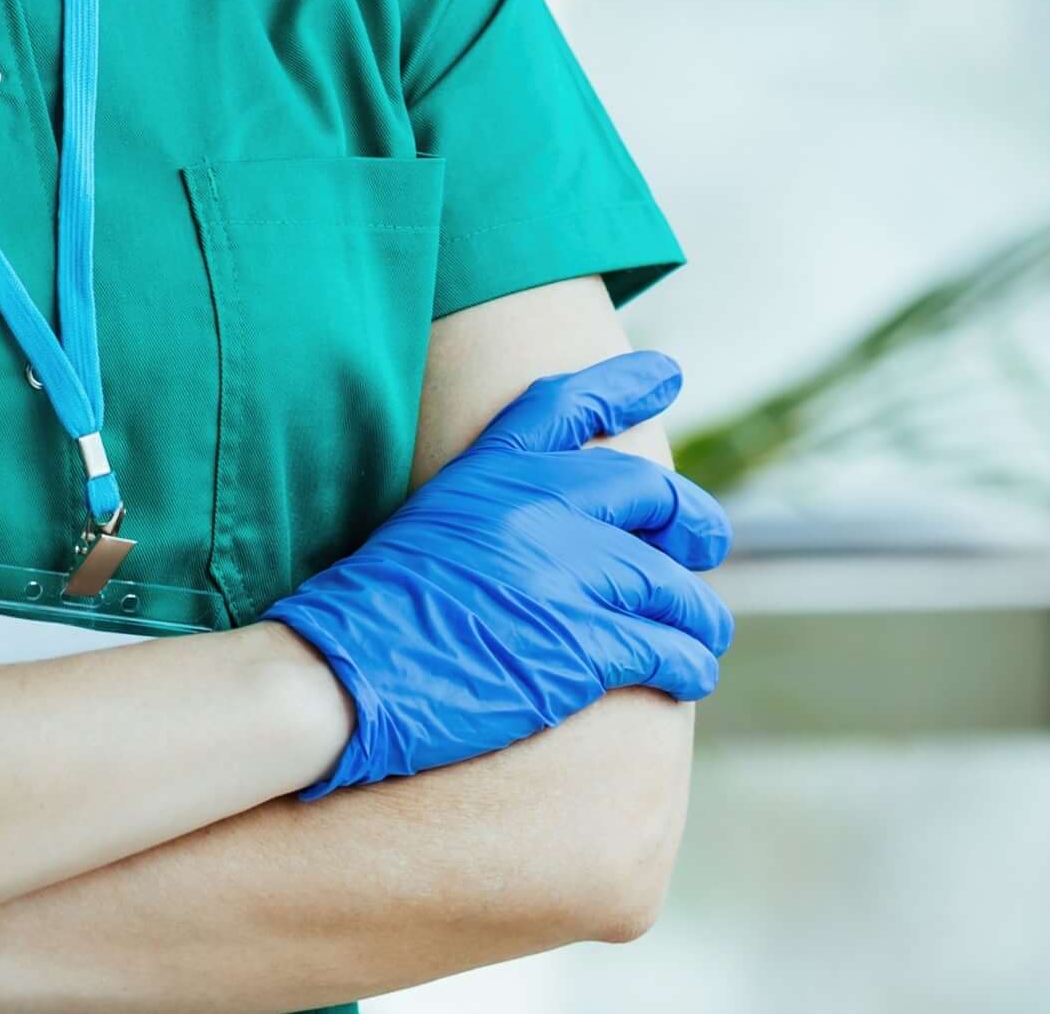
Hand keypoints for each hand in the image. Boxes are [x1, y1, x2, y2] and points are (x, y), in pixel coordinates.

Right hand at [261, 349, 734, 798]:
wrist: (340, 673)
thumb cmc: (370, 613)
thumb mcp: (429, 526)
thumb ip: (494, 515)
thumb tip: (559, 537)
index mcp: (491, 470)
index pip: (570, 406)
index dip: (624, 385)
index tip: (668, 375)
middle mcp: (536, 508)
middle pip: (649, 493)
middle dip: (692, 520)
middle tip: (709, 541)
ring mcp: (561, 574)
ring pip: (667, 583)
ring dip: (698, 613)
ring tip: (707, 634)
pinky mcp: (576, 644)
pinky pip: (660, 647)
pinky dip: (686, 662)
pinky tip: (691, 674)